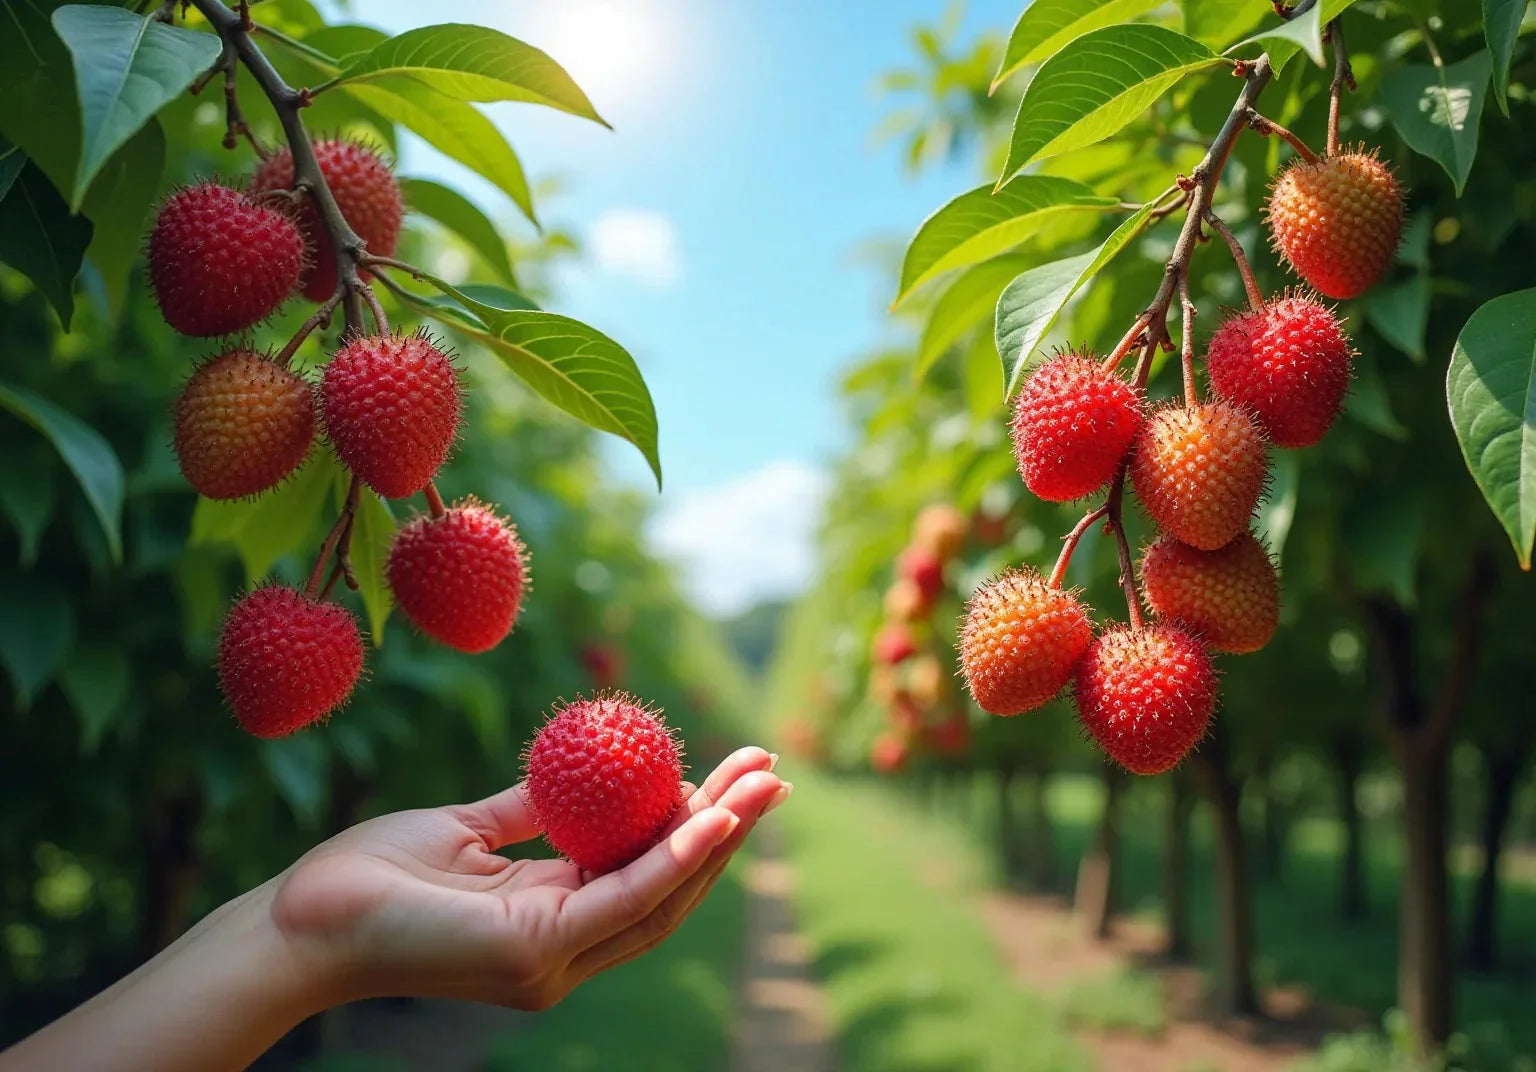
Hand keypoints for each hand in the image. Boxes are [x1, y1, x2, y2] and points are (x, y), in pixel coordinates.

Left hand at [270, 746, 787, 1010]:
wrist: (298, 923)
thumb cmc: (368, 878)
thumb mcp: (464, 830)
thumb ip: (526, 813)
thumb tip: (573, 767)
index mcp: (549, 924)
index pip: (642, 876)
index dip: (696, 829)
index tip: (733, 775)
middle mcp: (564, 954)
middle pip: (669, 888)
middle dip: (727, 830)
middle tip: (773, 774)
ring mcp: (554, 962)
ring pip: (661, 895)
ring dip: (719, 837)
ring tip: (764, 785)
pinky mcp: (537, 953)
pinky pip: (624, 898)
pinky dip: (676, 857)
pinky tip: (712, 816)